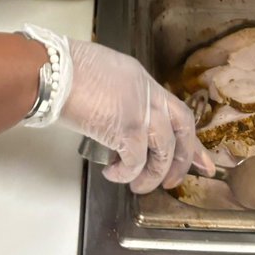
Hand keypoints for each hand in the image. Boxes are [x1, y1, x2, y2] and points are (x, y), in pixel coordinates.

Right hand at [60, 39, 213, 193]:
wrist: (53, 71)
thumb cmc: (66, 69)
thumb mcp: (103, 74)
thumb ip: (118, 94)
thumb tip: (115, 116)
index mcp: (142, 79)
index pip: (175, 109)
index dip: (189, 137)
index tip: (200, 158)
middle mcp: (148, 94)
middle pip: (182, 129)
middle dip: (184, 160)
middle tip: (173, 182)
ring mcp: (140, 111)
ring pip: (164, 151)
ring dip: (152, 175)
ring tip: (138, 186)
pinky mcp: (126, 130)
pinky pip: (136, 162)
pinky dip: (126, 174)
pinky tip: (113, 174)